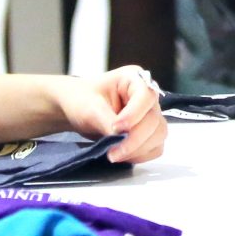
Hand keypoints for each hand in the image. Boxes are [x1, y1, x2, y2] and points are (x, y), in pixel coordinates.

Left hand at [53, 67, 167, 164]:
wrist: (76, 109)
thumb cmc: (81, 100)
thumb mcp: (89, 107)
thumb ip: (106, 121)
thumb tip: (119, 138)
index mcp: (133, 79)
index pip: (145, 97)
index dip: (133, 115)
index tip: (115, 129)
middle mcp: (147, 97)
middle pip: (154, 120)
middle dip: (134, 139)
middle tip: (112, 153)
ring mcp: (150, 115)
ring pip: (158, 134)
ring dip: (139, 149)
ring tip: (115, 155)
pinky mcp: (149, 132)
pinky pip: (155, 147)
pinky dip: (142, 155)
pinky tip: (123, 156)